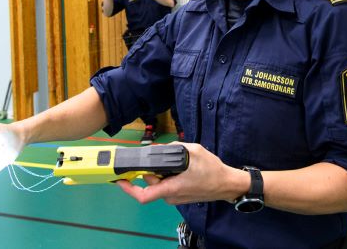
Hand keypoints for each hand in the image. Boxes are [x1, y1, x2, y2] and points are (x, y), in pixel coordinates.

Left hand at [115, 143, 246, 204]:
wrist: (227, 183)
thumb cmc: (212, 170)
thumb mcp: (193, 152)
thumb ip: (172, 149)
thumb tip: (156, 150)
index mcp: (172, 188)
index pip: (144, 194)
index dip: (128, 189)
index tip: (119, 180)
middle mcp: (171, 196)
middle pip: (150, 182)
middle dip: (150, 168)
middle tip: (159, 154)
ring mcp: (175, 197)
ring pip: (159, 182)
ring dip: (161, 170)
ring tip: (179, 159)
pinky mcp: (180, 195)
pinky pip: (167, 184)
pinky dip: (168, 174)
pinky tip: (182, 165)